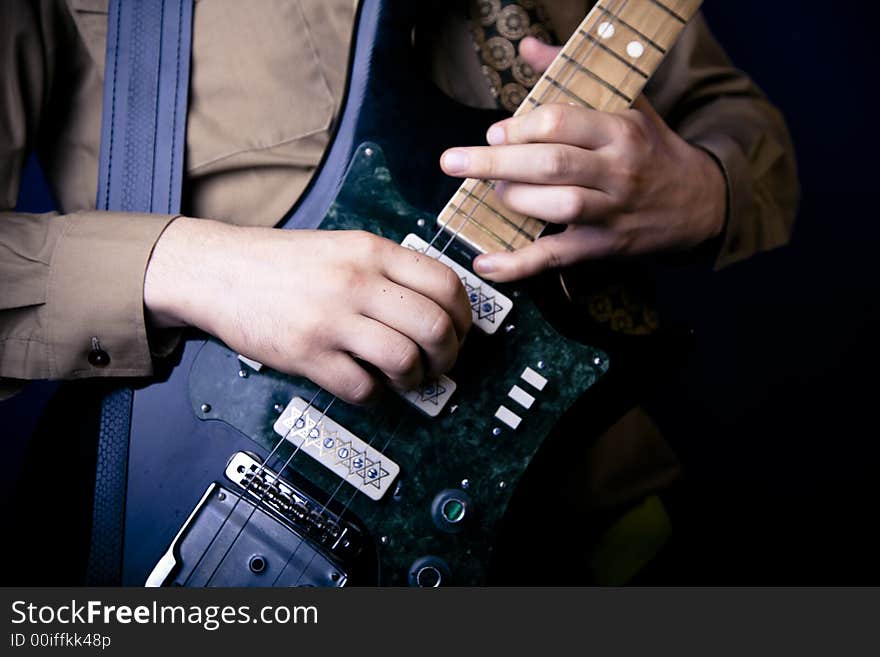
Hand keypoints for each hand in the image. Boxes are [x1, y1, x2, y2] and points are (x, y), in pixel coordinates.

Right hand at [144, 220, 470, 403]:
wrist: (218, 271)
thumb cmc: (283, 263)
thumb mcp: (343, 247)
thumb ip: (388, 271)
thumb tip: (437, 309)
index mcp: (371, 251)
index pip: (445, 284)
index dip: (463, 316)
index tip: (460, 331)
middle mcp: (356, 282)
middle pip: (434, 326)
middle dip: (448, 354)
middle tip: (440, 363)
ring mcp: (331, 319)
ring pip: (404, 359)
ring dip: (415, 379)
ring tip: (405, 378)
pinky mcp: (307, 354)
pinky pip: (362, 388)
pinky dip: (374, 395)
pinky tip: (367, 384)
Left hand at [440, 37, 726, 282]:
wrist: (701, 202)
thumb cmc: (652, 149)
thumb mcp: (627, 104)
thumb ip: (572, 75)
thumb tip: (528, 46)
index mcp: (621, 129)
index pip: (560, 123)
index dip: (519, 127)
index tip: (496, 133)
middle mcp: (618, 170)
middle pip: (550, 164)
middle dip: (495, 163)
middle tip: (455, 161)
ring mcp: (612, 212)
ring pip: (557, 206)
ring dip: (514, 200)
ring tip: (493, 194)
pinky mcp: (605, 247)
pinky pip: (557, 257)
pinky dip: (518, 265)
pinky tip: (485, 263)